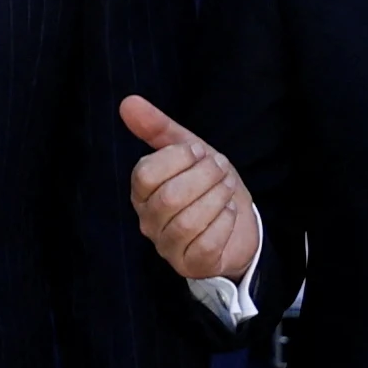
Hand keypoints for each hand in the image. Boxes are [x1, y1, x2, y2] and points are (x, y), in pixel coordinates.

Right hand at [120, 98, 259, 285]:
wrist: (239, 224)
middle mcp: (148, 222)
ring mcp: (167, 247)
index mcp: (142, 193)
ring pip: (188, 221)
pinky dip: (224, 223)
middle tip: (220, 170)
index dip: (179, 158)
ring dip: (217, 198)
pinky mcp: (191, 265)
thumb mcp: (190, 152)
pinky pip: (205, 244)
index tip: (200, 153)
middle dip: (205, 177)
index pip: (145, 174)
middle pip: (169, 197)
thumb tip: (128, 102)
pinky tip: (228, 213)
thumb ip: (158, 128)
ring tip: (227, 189)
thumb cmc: (209, 187)